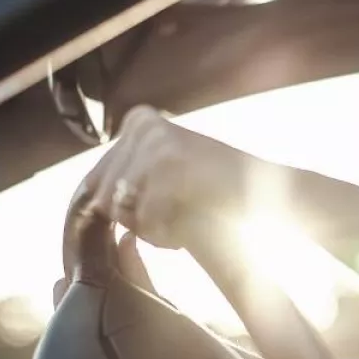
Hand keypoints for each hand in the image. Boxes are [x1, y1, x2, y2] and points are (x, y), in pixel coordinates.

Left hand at [76, 105, 263, 247]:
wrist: (272, 193)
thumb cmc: (217, 193)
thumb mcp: (165, 177)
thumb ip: (127, 183)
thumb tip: (86, 203)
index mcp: (138, 121)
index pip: (94, 181)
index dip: (107, 216)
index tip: (133, 228)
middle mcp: (142, 125)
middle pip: (102, 196)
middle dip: (131, 223)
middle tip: (169, 228)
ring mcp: (154, 142)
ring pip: (121, 209)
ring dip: (149, 231)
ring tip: (180, 230)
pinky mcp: (169, 164)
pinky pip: (145, 220)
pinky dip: (164, 237)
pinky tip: (187, 234)